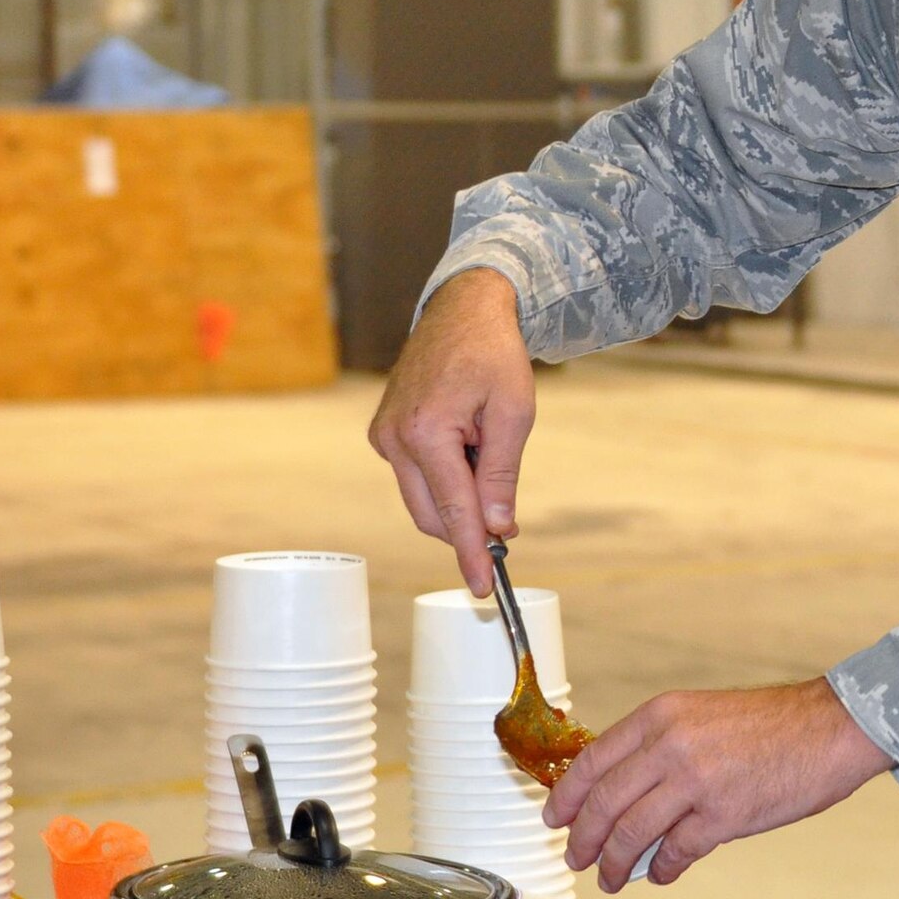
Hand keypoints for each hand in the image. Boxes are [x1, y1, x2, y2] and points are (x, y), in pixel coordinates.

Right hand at [369, 268, 533, 595]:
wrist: (463, 310)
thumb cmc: (494, 355)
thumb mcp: (514, 414)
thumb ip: (501, 475)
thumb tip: (496, 530)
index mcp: (426, 432)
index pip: (453, 511)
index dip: (471, 553)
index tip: (484, 588)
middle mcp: (394, 439)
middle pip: (431, 515)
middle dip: (469, 524)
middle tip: (506, 517)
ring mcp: (384, 437)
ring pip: (423, 500)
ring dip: (458, 495)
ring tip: (486, 449)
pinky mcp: (384, 433)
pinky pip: (416, 477)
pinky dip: (445, 477)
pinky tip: (466, 442)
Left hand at [543, 677, 895, 889]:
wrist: (830, 728)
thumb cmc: (773, 724)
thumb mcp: (702, 716)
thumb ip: (661, 748)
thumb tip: (623, 794)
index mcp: (661, 715)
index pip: (593, 760)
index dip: (566, 796)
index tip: (555, 818)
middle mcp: (670, 745)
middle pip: (604, 803)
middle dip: (583, 839)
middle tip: (576, 858)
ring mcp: (696, 782)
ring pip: (632, 834)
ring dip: (615, 864)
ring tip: (612, 878)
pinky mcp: (724, 816)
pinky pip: (676, 853)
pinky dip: (662, 869)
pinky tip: (660, 874)